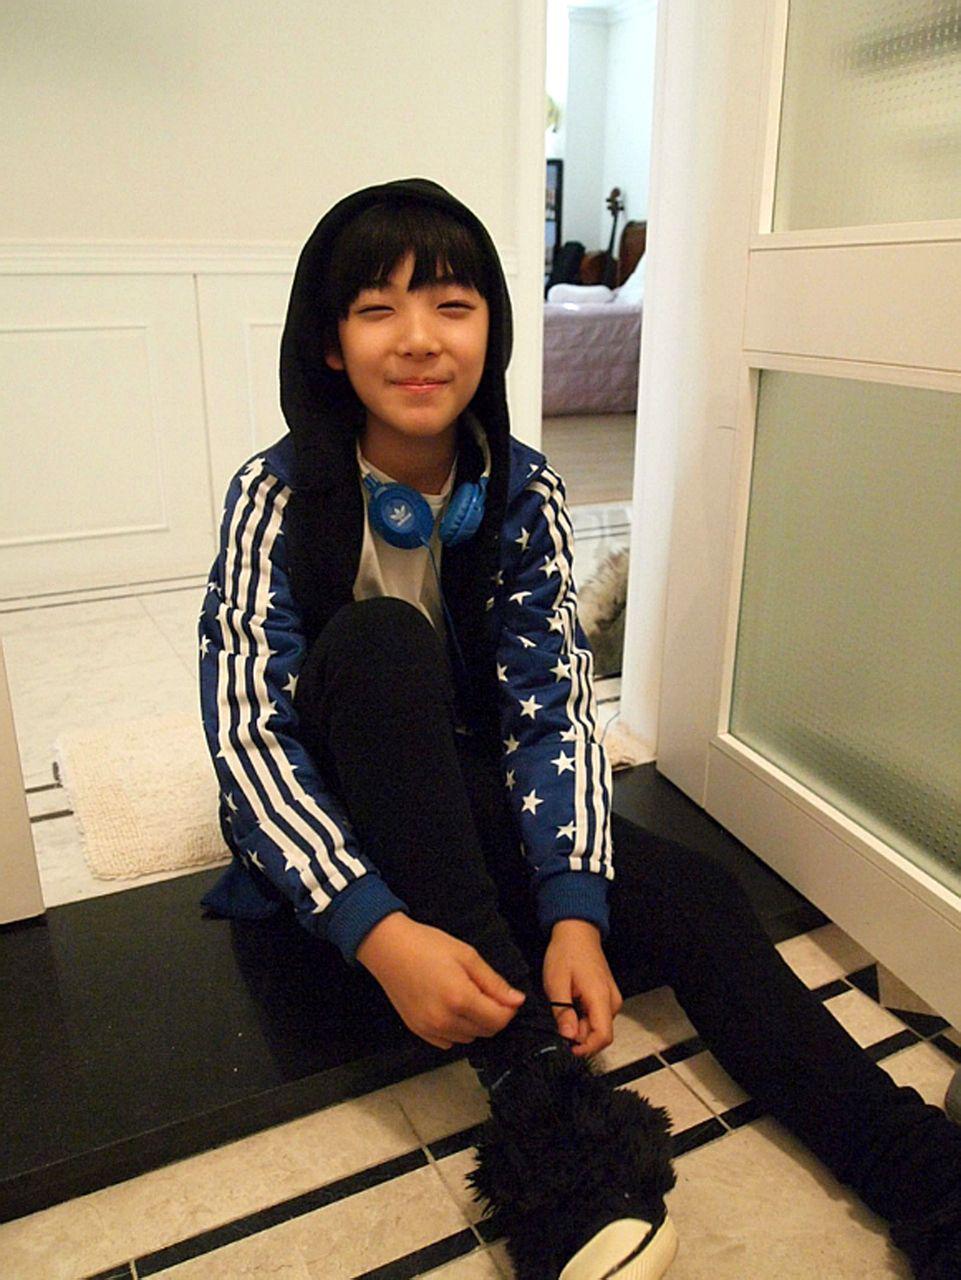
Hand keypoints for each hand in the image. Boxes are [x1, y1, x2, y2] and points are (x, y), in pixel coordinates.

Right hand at [356, 912, 526, 1051]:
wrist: (389, 949)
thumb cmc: (427, 945)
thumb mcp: (467, 956)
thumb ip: (494, 982)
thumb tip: (517, 1000)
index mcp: (460, 999)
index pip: (499, 1020)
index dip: (509, 1009)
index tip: (506, 995)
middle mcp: (445, 1020)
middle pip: (486, 1031)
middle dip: (493, 1015)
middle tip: (484, 991)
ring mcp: (430, 1029)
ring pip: (469, 1038)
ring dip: (475, 1023)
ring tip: (464, 996)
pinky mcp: (418, 1032)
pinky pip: (449, 1041)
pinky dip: (456, 1030)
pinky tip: (449, 1008)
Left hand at [543, 919, 622, 1058]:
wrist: (577, 931)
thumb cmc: (566, 952)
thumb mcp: (556, 982)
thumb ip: (563, 1011)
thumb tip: (568, 1036)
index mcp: (601, 997)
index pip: (603, 1036)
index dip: (585, 1047)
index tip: (567, 1047)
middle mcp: (612, 1001)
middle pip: (600, 1034)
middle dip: (579, 1035)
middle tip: (559, 1020)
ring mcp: (611, 998)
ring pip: (598, 1026)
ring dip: (579, 1026)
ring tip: (563, 1008)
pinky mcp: (607, 997)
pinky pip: (597, 1017)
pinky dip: (583, 1017)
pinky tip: (570, 1004)